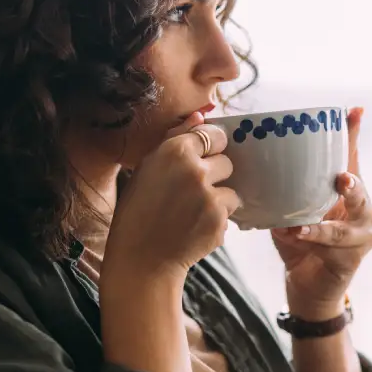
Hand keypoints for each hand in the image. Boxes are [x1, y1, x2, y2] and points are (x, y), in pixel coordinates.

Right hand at [104, 113, 237, 282]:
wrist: (141, 255)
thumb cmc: (139, 209)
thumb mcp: (148, 166)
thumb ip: (176, 137)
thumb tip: (202, 115)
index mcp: (174, 150)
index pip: (214, 135)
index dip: (211, 148)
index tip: (203, 159)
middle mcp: (195, 170)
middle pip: (227, 163)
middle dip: (216, 177)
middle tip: (193, 193)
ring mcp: (209, 196)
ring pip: (232, 190)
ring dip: (219, 201)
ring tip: (193, 213)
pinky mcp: (219, 220)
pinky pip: (229, 213)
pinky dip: (217, 221)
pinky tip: (195, 228)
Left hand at [271, 106, 371, 319]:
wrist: (308, 288)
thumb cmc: (300, 246)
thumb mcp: (289, 211)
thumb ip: (282, 191)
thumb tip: (253, 163)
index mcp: (346, 192)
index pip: (351, 157)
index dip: (353, 134)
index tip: (355, 110)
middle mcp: (362, 208)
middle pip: (360, 183)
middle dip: (353, 175)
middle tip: (342, 171)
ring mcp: (364, 232)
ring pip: (353, 213)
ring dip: (337, 207)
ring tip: (331, 193)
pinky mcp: (355, 254)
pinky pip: (334, 241)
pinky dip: (315, 235)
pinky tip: (298, 232)